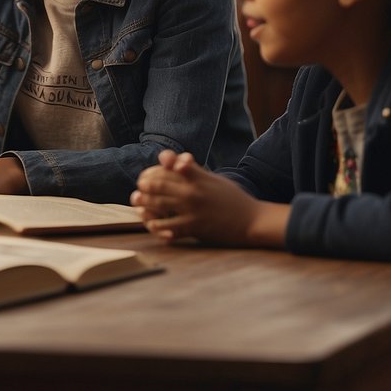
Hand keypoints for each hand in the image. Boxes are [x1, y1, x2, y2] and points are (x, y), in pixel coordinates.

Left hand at [131, 150, 286, 246]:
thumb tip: (178, 162)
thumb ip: (195, 172)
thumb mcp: (215, 180)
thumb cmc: (234, 199)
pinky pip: (170, 227)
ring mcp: (193, 210)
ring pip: (159, 205)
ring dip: (145, 205)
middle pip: (159, 185)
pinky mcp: (195, 228)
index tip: (147, 173)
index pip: (169, 167)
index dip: (154, 169)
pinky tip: (152, 225)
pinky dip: (158, 227)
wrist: (253, 220)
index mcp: (198, 177)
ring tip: (138, 206)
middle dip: (145, 186)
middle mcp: (193, 191)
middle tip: (138, 188)